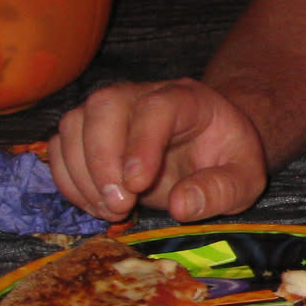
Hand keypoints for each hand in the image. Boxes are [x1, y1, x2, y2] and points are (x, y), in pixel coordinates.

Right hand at [48, 78, 267, 222]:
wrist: (210, 146)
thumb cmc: (227, 159)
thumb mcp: (245, 178)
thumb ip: (221, 190)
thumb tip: (181, 206)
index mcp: (188, 100)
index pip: (157, 107)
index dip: (142, 144)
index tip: (138, 185)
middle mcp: (143, 95)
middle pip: (104, 106)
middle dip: (103, 161)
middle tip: (120, 206)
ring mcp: (111, 111)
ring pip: (74, 124)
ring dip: (82, 175)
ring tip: (111, 211)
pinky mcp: (88, 131)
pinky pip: (60, 146)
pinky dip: (67, 179)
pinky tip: (95, 205)